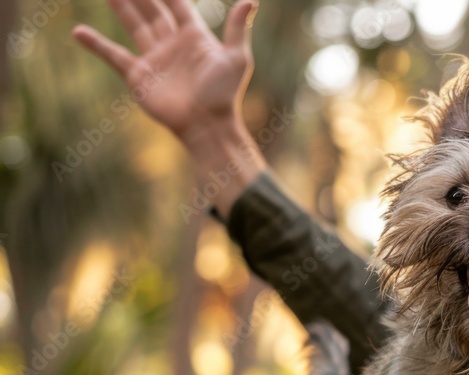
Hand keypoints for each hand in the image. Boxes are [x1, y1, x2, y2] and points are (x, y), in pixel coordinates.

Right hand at [73, 0, 266, 215]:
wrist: (207, 127)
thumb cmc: (223, 95)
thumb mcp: (236, 59)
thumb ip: (238, 28)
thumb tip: (250, 1)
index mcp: (195, 37)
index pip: (177, 4)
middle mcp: (173, 45)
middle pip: (152, 10)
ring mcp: (155, 59)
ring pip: (133, 25)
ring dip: (120, 6)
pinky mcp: (138, 76)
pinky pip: (113, 55)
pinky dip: (95, 45)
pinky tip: (78, 32)